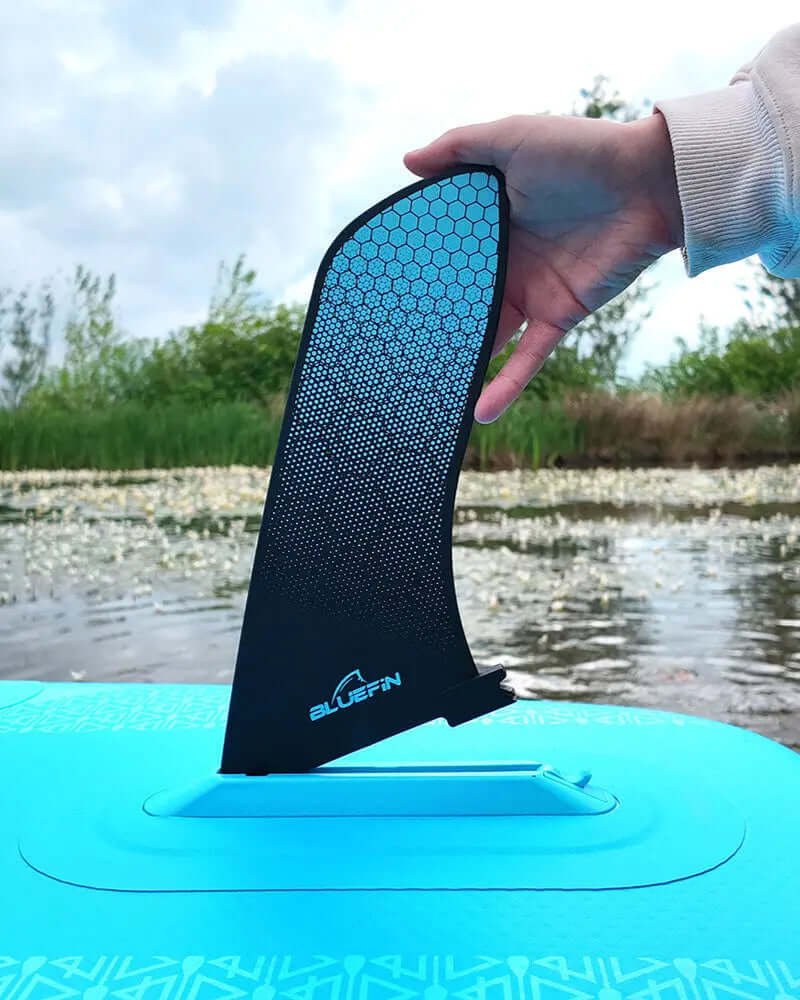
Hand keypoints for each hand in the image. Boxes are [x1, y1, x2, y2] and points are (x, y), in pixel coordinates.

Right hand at [404, 113, 682, 421]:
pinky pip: (527, 359)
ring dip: (461, 365)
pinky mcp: (559, 315)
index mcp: (489, 224)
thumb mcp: (511, 138)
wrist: (648, 181)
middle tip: (393, 355)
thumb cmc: (582, 151)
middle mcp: (506, 262)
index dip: (416, 276)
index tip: (379, 298)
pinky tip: (479, 413)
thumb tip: (407, 162)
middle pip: (460, 303)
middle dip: (431, 329)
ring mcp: (531, 293)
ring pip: (487, 337)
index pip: (444, 258)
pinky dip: (506, 387)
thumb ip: (459, 147)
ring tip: (425, 393)